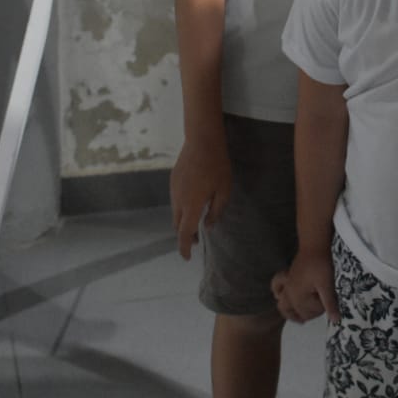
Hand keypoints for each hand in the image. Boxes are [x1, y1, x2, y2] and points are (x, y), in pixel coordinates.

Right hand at [170, 136, 231, 259]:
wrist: (202, 140)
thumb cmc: (217, 165)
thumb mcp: (223, 190)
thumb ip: (215, 211)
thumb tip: (207, 226)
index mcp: (191, 205)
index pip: (184, 233)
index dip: (185, 248)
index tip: (187, 257)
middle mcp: (178, 200)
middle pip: (178, 225)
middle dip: (185, 235)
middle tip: (196, 240)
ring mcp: (173, 189)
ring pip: (175, 213)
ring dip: (183, 221)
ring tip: (196, 221)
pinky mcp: (173, 180)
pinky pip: (175, 200)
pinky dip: (182, 208)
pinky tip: (193, 201)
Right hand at [271, 249, 338, 323]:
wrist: (314, 245)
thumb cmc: (320, 265)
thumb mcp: (327, 285)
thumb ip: (330, 304)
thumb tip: (335, 320)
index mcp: (298, 297)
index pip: (311, 313)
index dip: (323, 309)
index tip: (331, 301)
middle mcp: (289, 294)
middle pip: (300, 312)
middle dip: (312, 311)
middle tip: (323, 303)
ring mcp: (286, 286)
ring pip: (283, 306)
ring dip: (291, 313)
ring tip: (301, 317)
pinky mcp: (286, 278)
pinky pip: (276, 288)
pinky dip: (278, 294)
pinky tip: (282, 296)